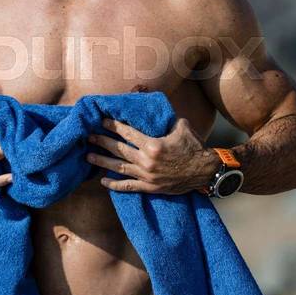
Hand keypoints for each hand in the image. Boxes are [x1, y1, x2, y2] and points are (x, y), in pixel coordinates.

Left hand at [86, 116, 215, 193]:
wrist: (207, 171)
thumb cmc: (194, 147)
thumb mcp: (181, 126)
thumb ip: (165, 118)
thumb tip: (155, 106)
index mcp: (153, 144)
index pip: (128, 133)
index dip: (113, 126)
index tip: (101, 121)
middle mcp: (147, 161)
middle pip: (119, 150)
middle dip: (102, 142)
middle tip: (89, 137)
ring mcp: (147, 176)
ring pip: (119, 168)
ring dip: (102, 162)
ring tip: (88, 157)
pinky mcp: (150, 188)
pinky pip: (128, 187)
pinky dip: (114, 185)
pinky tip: (103, 181)